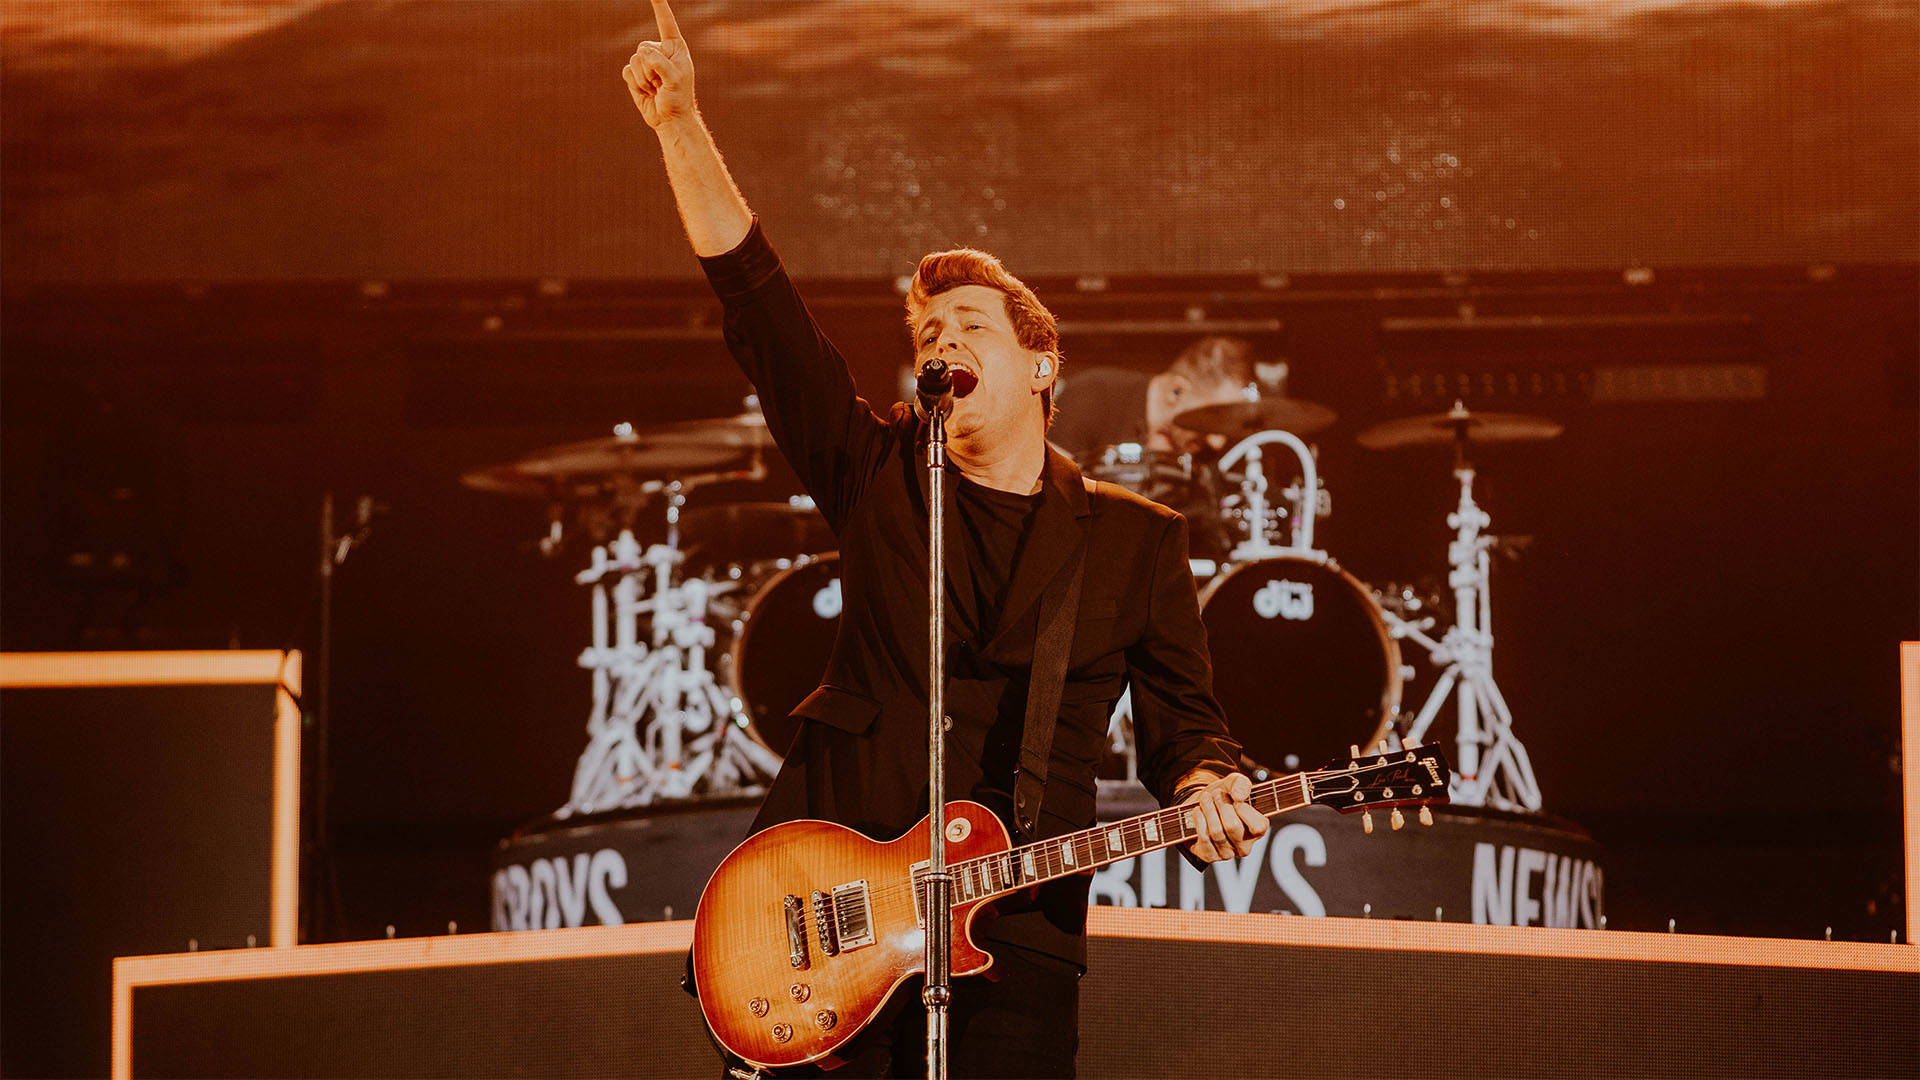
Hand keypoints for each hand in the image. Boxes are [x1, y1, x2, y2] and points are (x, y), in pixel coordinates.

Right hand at [623, 0, 695, 128]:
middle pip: (643, 47)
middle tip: (662, 83)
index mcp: (675, 47)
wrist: (670, 120)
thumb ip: (660, 63)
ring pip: (634, 60)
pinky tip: (646, 91)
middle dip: (651, 67)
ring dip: (644, 78)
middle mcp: (660, 51)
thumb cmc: (678, 98)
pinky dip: (635, 83)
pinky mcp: (635, 74)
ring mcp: (646, 62)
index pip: (665, 22)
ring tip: (656, 89)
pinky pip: (626, 71)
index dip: (659, 6)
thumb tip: (642, 54)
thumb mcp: (675, 79)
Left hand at [1180, 772, 1268, 862]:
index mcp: (1258, 830)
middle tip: (1216, 794)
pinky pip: (1203, 838)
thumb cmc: (1224, 796)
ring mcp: (1227, 854)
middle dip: (1221, 805)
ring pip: (1216, 832)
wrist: (1203, 805)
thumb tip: (1239, 796)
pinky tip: (1198, 810)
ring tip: (1205, 798)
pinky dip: (1199, 820)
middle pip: (1232, 827)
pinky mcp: (1210, 856)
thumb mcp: (1234, 784)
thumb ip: (1241, 784)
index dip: (1244, 810)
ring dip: (1208, 810)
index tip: (1235, 798)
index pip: (1258, 826)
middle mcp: (1245, 846)